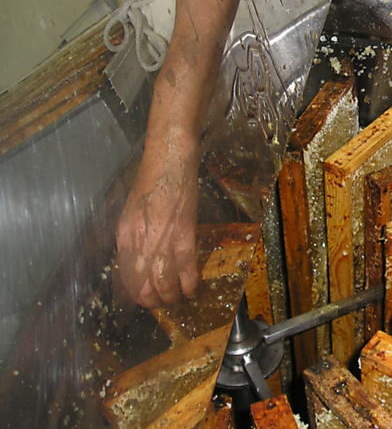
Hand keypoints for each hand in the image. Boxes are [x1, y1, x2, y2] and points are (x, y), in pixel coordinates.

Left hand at [115, 133, 200, 307]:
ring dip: (171, 296)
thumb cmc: (151, 182)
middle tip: (163, 302)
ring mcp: (162, 240)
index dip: (137, 292)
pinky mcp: (184, 235)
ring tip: (178, 299)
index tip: (146, 298)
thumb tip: (138, 258)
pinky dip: (189, 284)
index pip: (126, 276)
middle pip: (143, 285)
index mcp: (125, 235)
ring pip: (164, 283)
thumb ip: (133, 236)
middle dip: (153, 300)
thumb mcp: (131, 211)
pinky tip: (192, 291)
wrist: (169, 162)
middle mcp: (140, 242)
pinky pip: (186, 270)